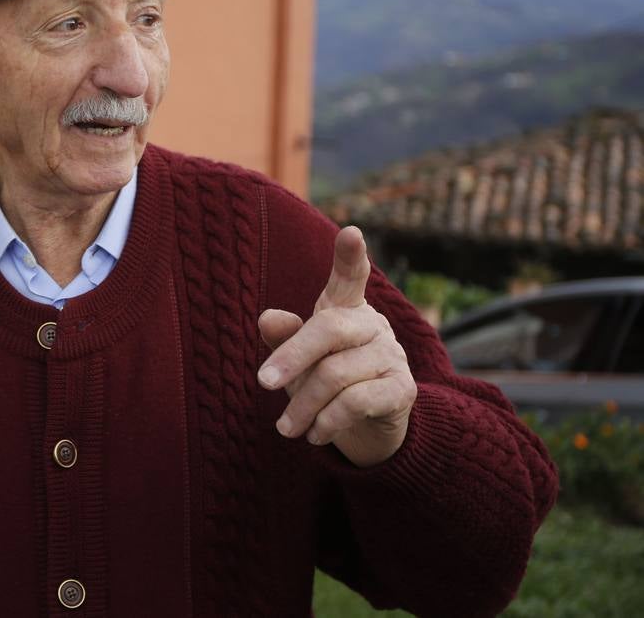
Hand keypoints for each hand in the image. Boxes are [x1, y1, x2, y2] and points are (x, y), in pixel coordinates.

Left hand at [257, 226, 416, 467]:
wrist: (368, 427)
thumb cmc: (325, 379)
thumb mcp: (299, 360)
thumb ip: (284, 338)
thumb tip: (268, 318)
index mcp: (346, 308)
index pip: (350, 278)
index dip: (349, 256)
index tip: (351, 233)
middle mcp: (373, 325)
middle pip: (329, 329)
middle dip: (292, 357)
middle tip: (262, 383)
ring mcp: (393, 355)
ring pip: (337, 374)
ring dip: (303, 406)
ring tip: (285, 428)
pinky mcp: (404, 389)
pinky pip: (357, 402)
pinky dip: (328, 421)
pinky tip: (313, 435)